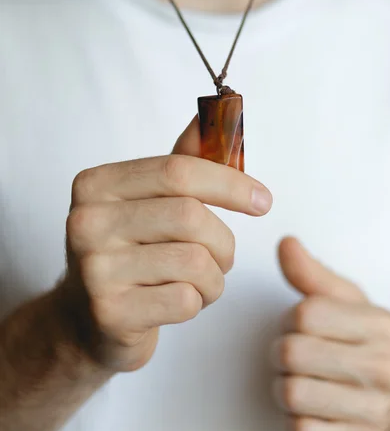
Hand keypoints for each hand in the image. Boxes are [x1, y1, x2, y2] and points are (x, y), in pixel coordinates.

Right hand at [58, 117, 271, 372]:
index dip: (230, 183)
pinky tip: (180, 302)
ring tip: (199, 282)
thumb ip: (183, 160)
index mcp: (97, 185)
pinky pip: (186, 300)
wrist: (85, 319)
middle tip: (222, 257)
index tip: (263, 200)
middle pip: (191, 217)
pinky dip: (199, 303)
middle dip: (224, 242)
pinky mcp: (110, 313)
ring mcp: (94, 270)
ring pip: (196, 262)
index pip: (178, 170)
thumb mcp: (146, 203)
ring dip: (214, 277)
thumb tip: (222, 110)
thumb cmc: (128, 254)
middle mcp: (86, 222)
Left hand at [271, 238, 389, 430]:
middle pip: (291, 353)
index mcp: (379, 326)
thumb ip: (313, 275)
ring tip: (299, 382)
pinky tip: (310, 410)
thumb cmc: (375, 347)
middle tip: (293, 356)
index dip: (289, 320)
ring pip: (291, 393)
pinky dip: (295, 421)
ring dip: (283, 387)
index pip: (305, 314)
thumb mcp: (352, 304)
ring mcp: (374, 410)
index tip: (299, 327)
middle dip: (280, 353)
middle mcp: (381, 368)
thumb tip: (285, 243)